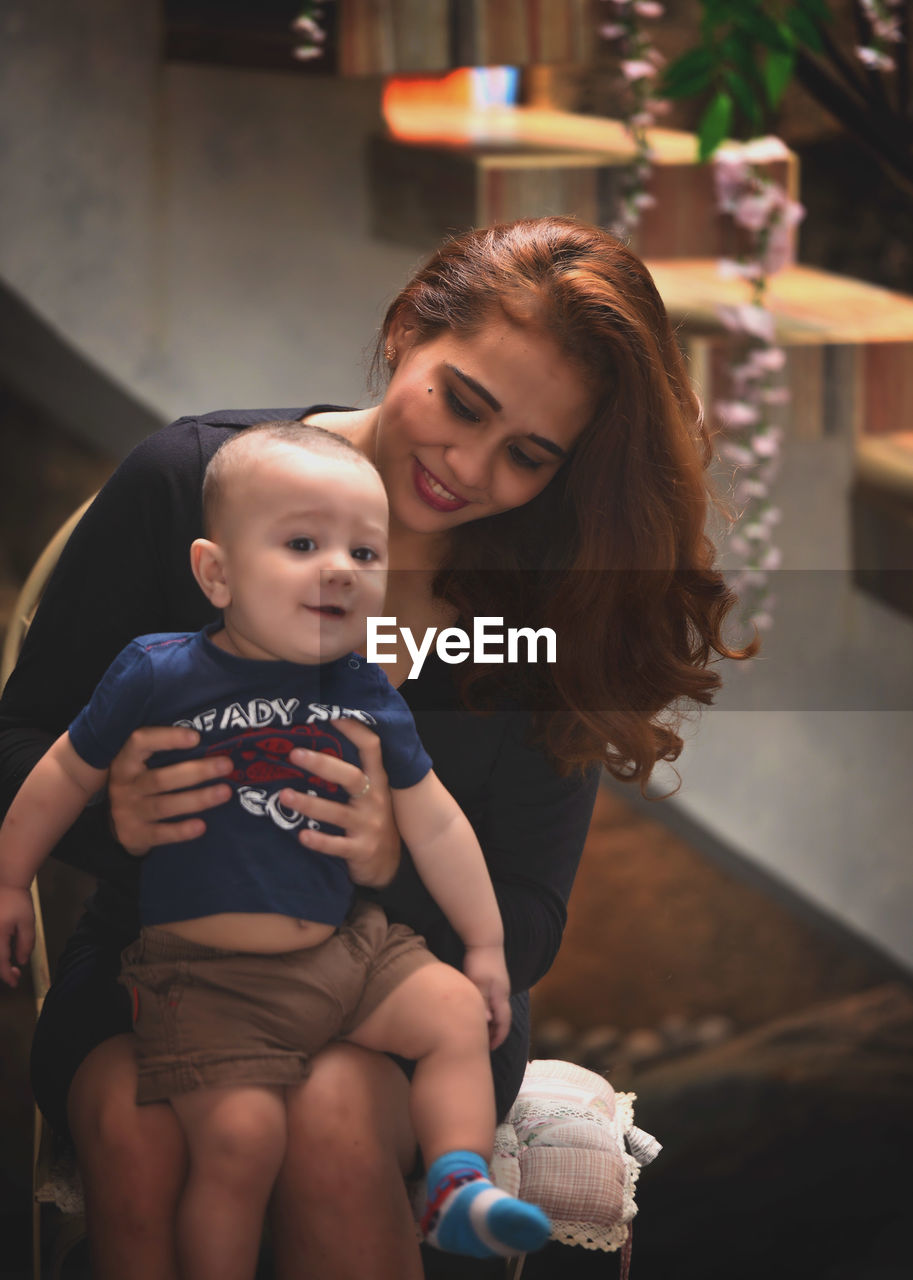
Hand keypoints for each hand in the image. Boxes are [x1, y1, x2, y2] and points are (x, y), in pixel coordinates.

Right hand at [0, 885, 34, 986]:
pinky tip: (4, 952)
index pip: (1, 963)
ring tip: (10, 965)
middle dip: (3, 971)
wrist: (7, 884)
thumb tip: (20, 962)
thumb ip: (26, 944)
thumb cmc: (18, 901)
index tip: (14, 982)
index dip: (7, 975)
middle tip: (15, 974)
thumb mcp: (27, 923)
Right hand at [108, 726, 232, 855]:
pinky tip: (202, 826)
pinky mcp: (135, 835)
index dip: (167, 738)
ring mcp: (128, 812)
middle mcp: (124, 786)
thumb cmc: (141, 785)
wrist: (115, 826)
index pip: (140, 742)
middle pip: (160, 779)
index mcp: (126, 762)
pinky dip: (182, 831)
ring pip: (165, 806)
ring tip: (225, 792)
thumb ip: (164, 755)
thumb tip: (212, 743)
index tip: (197, 737)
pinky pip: (161, 834)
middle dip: (197, 771)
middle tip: (226, 765)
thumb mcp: (140, 766)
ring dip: (198, 799)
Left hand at [280, 718, 400, 888]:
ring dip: (309, 803)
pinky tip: (301, 835)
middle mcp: (375, 800)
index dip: (354, 729)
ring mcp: (369, 826)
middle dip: (322, 764)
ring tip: (284, 795)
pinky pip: (337, 846)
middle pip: (351, 777)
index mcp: (377, 781)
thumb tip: (317, 744)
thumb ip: (353, 774)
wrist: (388, 866)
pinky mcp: (361, 851)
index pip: (371, 748)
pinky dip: (319, 841)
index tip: (330, 715)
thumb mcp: (372, 794)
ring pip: (338, 813)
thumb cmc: (371, 821)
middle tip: (293, 753)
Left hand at [462, 943, 511, 1049]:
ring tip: (482, 1032)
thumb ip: (481, 1002)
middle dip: (496, 1033)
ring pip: (498, 1010)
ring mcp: (500, 986)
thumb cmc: (480, 961)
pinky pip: (494, 1002)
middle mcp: (503, 993)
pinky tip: (480, 1011)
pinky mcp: (494, 980)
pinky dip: (489, 1011)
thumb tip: (486, 1022)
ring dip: (492, 1022)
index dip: (498, 1038)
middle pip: (503, 1019)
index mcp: (501, 996)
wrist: (485, 938)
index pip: (504, 1023)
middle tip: (484, 1045)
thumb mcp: (478, 982)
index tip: (489, 1050)